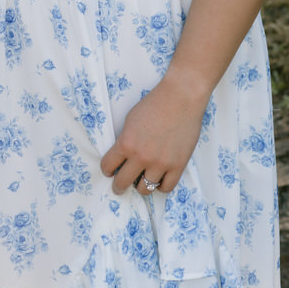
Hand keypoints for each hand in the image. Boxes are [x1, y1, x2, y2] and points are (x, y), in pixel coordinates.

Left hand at [99, 75, 205, 196]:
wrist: (181, 98)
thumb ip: (125, 140)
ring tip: (141, 180)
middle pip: (123, 182)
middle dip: (119, 186)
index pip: (108, 166)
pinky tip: (158, 179)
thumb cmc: (155, 104)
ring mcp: (160, 164)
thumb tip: (122, 157)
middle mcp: (141, 157)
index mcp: (126, 143)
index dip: (107, 170)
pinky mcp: (178, 166)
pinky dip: (160, 186)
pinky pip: (166, 188)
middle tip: (119, 186)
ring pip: (144, 189)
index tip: (109, 171)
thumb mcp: (130, 120)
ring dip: (141, 186)